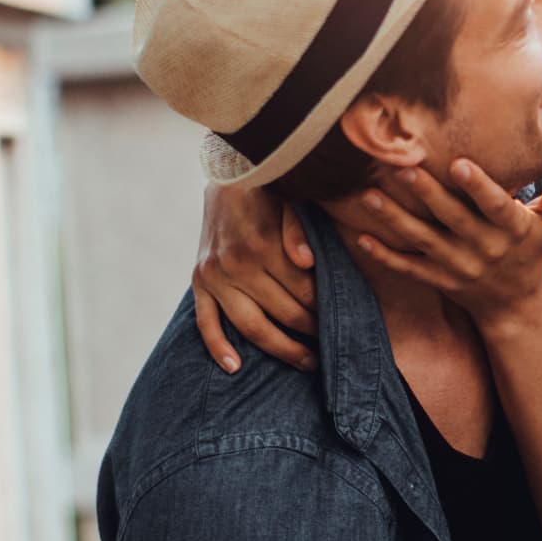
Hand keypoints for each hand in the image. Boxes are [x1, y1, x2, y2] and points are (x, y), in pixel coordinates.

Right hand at [192, 182, 317, 372]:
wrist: (228, 172)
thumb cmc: (270, 187)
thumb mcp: (290, 198)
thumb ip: (299, 230)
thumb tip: (307, 263)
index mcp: (262, 244)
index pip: (303, 291)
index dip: (326, 308)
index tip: (343, 318)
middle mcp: (235, 264)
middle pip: (283, 313)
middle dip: (312, 331)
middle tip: (333, 343)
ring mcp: (214, 276)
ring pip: (251, 327)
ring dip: (281, 350)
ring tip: (307, 363)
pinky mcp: (198, 281)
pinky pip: (205, 322)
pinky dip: (218, 348)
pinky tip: (235, 368)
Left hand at [351, 158, 541, 328]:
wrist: (516, 308)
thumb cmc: (532, 254)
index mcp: (511, 230)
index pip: (495, 206)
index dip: (478, 186)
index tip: (460, 163)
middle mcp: (483, 248)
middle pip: (452, 219)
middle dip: (427, 193)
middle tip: (402, 166)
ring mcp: (458, 266)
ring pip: (423, 241)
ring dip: (395, 220)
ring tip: (369, 196)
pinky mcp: (440, 279)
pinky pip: (409, 268)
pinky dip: (386, 255)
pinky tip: (362, 238)